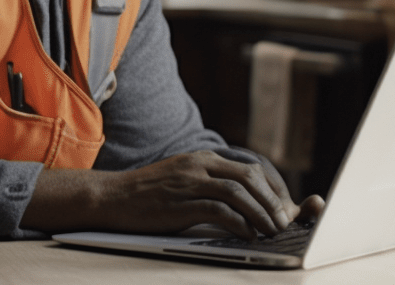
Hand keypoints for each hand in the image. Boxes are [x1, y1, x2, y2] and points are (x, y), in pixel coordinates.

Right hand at [22, 150, 300, 238]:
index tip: (282, 209)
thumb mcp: (181, 179)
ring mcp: (189, 183)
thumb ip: (208, 184)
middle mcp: (199, 166)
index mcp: (202, 159)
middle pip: (249, 178)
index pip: (249, 168)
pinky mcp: (180, 204)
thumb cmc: (147, 195)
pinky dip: (239, 224)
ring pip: (238, 193)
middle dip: (271, 202)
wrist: (111, 197)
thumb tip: (240, 203)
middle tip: (283, 222)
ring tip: (272, 231)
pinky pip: (219, 211)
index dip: (271, 190)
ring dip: (261, 214)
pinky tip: (248, 235)